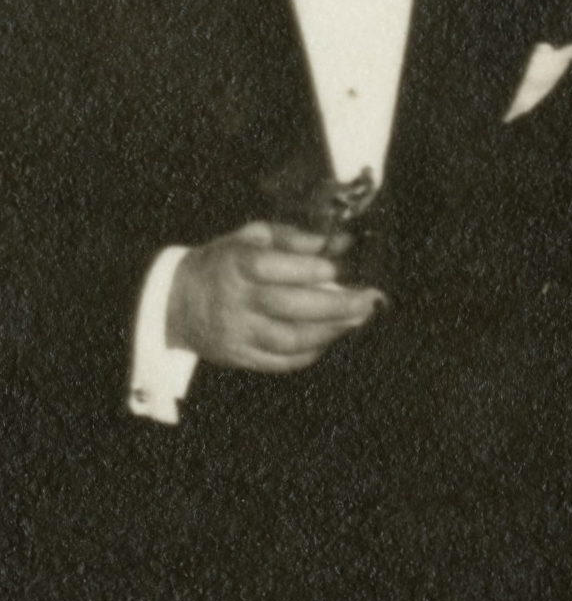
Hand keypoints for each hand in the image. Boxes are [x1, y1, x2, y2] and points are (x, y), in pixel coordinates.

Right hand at [167, 221, 382, 371]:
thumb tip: (340, 242)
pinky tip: (330, 337)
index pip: (270, 268)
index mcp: (235, 265)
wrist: (175, 303)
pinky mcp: (240, 357)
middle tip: (369, 300)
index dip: (308, 270)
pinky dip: (311, 352)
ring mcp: (237, 333)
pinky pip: (281, 362)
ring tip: (358, 319)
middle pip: (289, 308)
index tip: (338, 269)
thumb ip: (295, 238)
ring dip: (331, 331)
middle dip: (336, 306)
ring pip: (289, 340)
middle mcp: (234, 301)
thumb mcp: (251, 238)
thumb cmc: (224, 264)